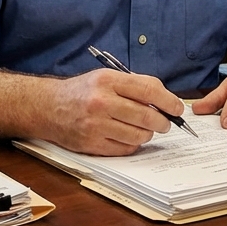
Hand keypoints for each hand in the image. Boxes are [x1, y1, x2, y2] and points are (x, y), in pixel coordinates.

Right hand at [44, 69, 181, 155]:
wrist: (49, 107)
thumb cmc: (81, 91)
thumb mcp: (105, 77)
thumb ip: (134, 85)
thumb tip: (165, 99)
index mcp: (107, 81)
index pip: (149, 90)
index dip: (169, 101)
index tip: (177, 108)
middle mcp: (101, 102)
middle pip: (147, 116)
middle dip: (163, 122)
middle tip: (166, 123)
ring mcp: (96, 125)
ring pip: (139, 135)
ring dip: (148, 133)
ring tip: (144, 128)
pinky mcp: (92, 144)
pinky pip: (126, 148)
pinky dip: (133, 143)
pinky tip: (128, 135)